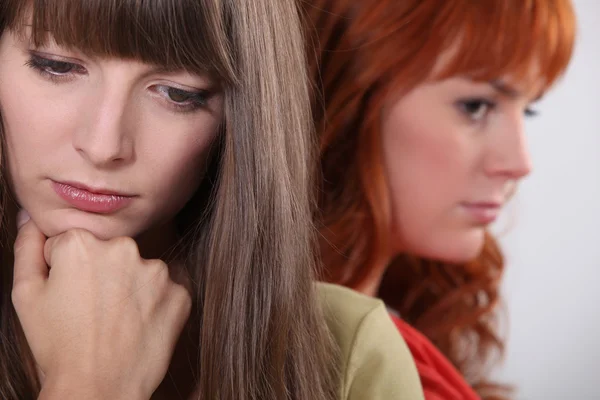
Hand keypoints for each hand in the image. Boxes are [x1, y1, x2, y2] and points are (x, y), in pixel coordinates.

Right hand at [11, 212, 191, 398]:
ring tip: (116, 320)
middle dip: (102, 273)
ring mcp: (158, 271)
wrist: (99, 389)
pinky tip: (139, 324)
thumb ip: (28, 246)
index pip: (74, 244)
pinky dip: (155, 303)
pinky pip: (166, 289)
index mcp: (83, 243)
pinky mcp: (181, 293)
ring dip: (130, 287)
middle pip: (110, 253)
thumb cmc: (58, 345)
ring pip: (140, 270)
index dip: (67, 270)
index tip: (69, 295)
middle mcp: (125, 248)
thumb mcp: (26, 294)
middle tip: (92, 310)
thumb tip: (32, 217)